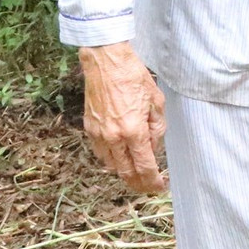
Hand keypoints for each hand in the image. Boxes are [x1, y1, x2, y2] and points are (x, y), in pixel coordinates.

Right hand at [79, 42, 167, 193]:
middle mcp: (114, 137)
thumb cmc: (133, 77)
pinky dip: (110, 160)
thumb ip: (157, 128)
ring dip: (124, 173)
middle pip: (126, 172)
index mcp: (133, 130)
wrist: (106, 62)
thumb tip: (153, 148)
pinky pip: (100, 153)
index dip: (152, 181)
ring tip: (135, 174)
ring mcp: (99, 134)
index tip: (159, 187)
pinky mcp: (89, 128)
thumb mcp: (156, 101)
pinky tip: (119, 158)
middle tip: (148, 186)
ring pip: (111, 165)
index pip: (144, 166)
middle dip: (138, 183)